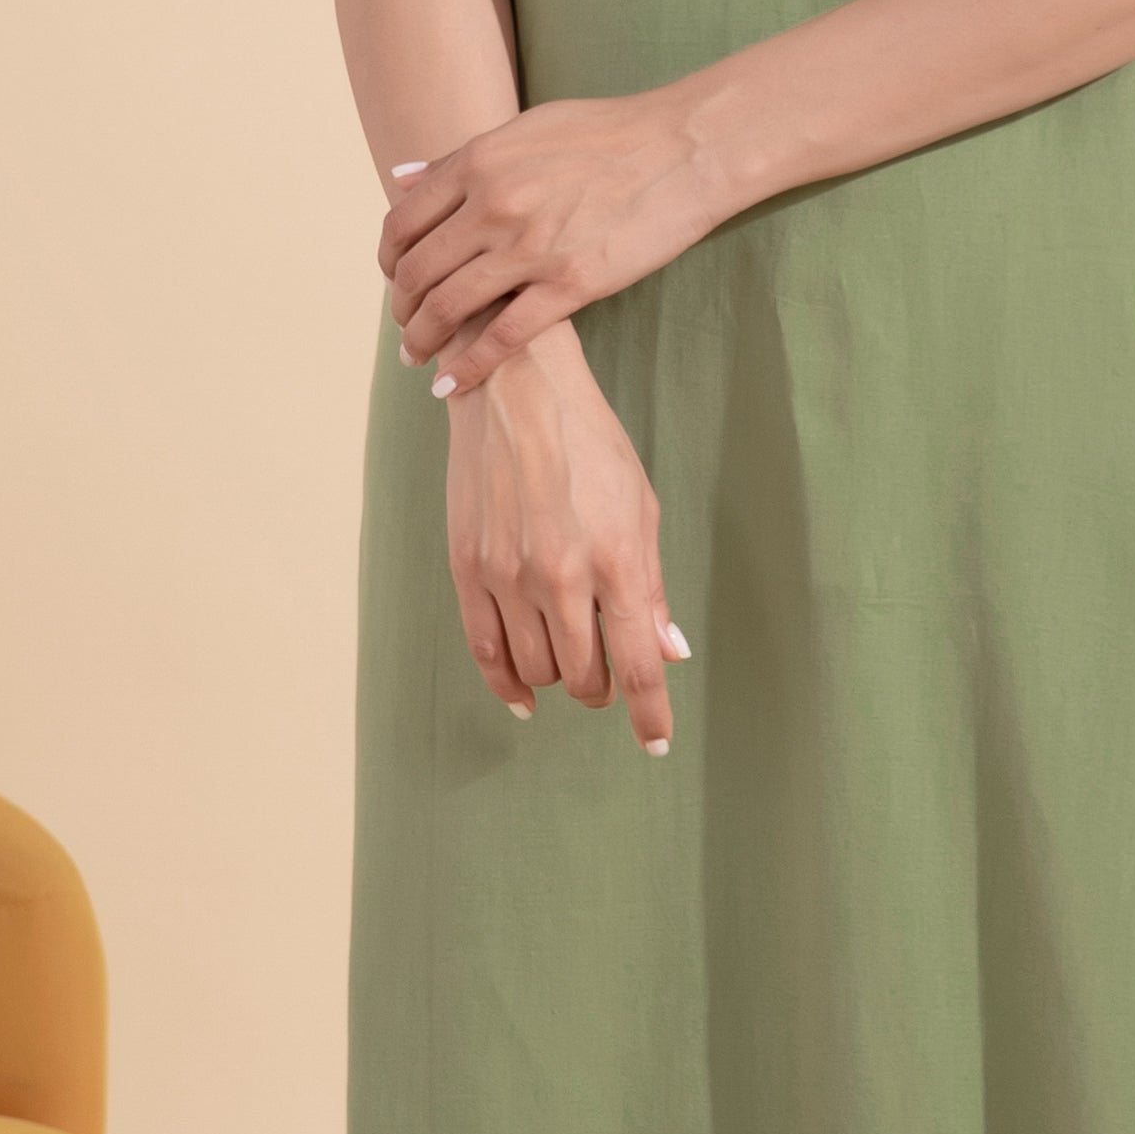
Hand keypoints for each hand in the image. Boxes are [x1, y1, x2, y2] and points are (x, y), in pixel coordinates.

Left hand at [383, 89, 724, 391]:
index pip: (403, 224)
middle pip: (417, 272)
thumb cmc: (610, 134)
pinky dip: (470, 367)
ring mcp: (530, 247)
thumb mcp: (526, 128)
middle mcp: (494, 204)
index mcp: (479, 162)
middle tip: (406, 328)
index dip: (390, 262)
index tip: (396, 281)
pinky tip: (452, 385)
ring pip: (448, 308)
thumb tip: (400, 177)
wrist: (684, 148)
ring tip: (418, 358)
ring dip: (423, 341)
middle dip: (402, 308)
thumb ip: (461, 157)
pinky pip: (504, 337)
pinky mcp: (570, 284)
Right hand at [445, 325, 691, 753]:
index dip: (650, 714)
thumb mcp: (641, 506)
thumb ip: (651, 586)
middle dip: (603, 687)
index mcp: (615, 561)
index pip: (635, 666)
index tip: (656, 741)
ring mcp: (507, 576)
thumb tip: (667, 651)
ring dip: (560, 677)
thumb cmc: (589, 443)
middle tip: (609, 671)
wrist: (514, 392)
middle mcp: (559, 577)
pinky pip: (485, 650)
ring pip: (537, 670)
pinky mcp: (468, 569)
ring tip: (570, 658)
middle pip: (584, 677)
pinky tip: (522, 695)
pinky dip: (506, 682)